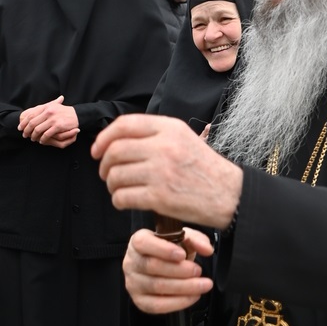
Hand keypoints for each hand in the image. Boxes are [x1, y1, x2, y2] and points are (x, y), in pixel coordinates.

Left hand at [19, 95, 79, 146]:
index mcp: (46, 107)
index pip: (30, 115)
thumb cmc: (64, 111)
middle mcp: (48, 112)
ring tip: (33, 139)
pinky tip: (41, 141)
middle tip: (25, 135)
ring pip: (38, 129)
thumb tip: (28, 113)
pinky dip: (42, 139)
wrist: (77, 115)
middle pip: (32, 123)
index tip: (20, 128)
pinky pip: (46, 134)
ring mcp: (53, 119)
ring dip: (34, 136)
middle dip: (27, 130)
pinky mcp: (58, 126)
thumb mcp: (53, 106)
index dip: (24, 122)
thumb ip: (42, 109)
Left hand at [92, 114, 241, 229]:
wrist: (229, 195)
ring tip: (119, 188)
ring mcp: (161, 172)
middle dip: (104, 164)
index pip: (125, 125)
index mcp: (170, 128)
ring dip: (111, 184)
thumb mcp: (185, 138)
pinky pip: (123, 197)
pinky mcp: (159, 197)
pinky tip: (125, 200)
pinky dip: (118, 200)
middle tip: (107, 173)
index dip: (104, 137)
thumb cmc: (204, 169)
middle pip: (115, 151)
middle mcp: (164, 147)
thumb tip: (116, 140)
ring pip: (115, 175)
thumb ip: (155, 134)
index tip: (97, 149)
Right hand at [124, 227, 214, 313]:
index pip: (143, 243)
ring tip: (202, 284)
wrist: (165, 265)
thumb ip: (196, 239)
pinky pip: (157, 305)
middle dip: (179, 270)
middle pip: (152, 266)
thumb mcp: (184, 238)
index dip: (163, 249)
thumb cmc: (171, 250)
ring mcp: (133, 282)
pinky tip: (192, 296)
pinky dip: (178, 302)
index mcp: (138, 241)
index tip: (182, 254)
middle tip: (198, 271)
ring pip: (156, 286)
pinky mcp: (139, 300)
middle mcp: (131, 262)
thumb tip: (207, 249)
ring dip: (183, 287)